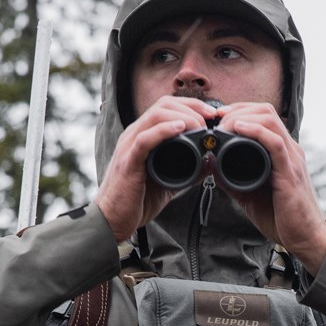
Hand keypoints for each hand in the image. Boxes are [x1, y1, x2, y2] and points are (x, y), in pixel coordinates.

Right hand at [94, 95, 216, 241]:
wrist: (113, 220)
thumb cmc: (137, 201)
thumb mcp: (169, 181)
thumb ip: (188, 171)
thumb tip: (210, 162)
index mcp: (143, 136)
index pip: (166, 106)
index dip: (191, 105)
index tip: (212, 115)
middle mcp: (134, 135)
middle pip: (163, 104)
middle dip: (191, 106)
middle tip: (210, 119)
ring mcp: (129, 146)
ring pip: (155, 115)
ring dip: (182, 116)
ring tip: (200, 126)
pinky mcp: (128, 161)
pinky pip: (145, 139)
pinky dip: (164, 130)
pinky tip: (181, 129)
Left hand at [215, 103, 325, 273]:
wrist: (304, 239)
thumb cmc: (282, 218)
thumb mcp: (250, 193)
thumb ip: (231, 179)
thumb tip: (210, 165)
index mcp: (282, 152)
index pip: (263, 116)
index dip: (239, 110)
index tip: (218, 117)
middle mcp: (289, 150)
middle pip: (265, 111)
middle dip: (237, 109)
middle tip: (216, 119)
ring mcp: (291, 159)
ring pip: (270, 120)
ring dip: (243, 116)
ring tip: (223, 124)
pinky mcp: (290, 173)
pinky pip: (275, 143)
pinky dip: (256, 131)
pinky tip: (239, 129)